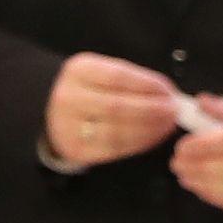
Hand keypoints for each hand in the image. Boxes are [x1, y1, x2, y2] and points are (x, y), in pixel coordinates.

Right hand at [43, 51, 187, 172]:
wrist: (48, 112)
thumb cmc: (86, 90)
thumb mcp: (99, 73)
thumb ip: (130, 80)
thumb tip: (167, 93)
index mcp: (78, 71)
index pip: (118, 77)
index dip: (148, 85)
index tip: (169, 91)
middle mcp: (70, 98)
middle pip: (118, 107)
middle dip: (152, 110)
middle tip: (174, 111)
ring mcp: (70, 127)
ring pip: (117, 131)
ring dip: (149, 130)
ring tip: (168, 125)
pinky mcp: (77, 150)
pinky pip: (114, 149)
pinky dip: (139, 144)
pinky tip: (153, 137)